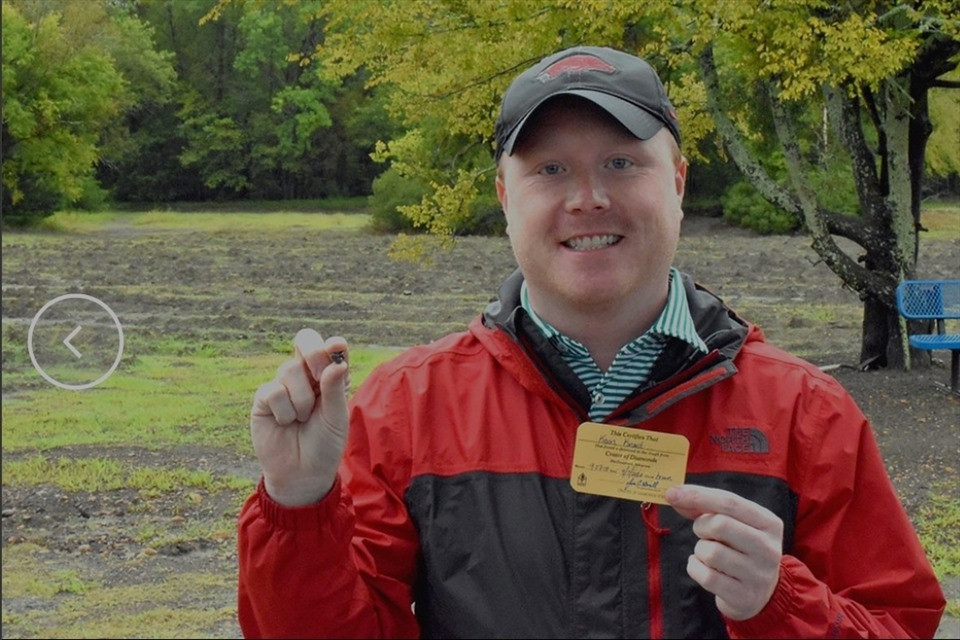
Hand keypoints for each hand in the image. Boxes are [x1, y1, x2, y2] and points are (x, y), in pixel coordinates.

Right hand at [250, 328, 349, 505]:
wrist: (302, 474)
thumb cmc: (325, 445)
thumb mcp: (336, 418)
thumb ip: (335, 389)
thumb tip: (337, 362)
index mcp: (329, 376)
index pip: (329, 347)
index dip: (331, 344)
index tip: (336, 347)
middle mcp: (306, 375)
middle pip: (305, 343)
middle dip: (314, 356)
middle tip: (319, 379)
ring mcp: (284, 385)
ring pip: (290, 370)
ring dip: (302, 400)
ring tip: (302, 419)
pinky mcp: (264, 399)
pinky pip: (273, 391)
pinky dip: (285, 411)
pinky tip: (286, 423)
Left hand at [665, 484, 782, 620]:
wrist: (759, 594)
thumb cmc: (739, 549)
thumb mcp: (734, 524)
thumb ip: (705, 507)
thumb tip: (674, 495)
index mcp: (769, 523)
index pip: (730, 502)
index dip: (697, 495)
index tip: (671, 493)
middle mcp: (768, 548)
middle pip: (720, 524)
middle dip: (701, 526)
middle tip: (703, 533)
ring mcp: (758, 575)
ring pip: (711, 552)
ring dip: (700, 550)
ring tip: (709, 554)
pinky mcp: (743, 596)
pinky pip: (706, 576)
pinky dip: (695, 568)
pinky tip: (704, 568)